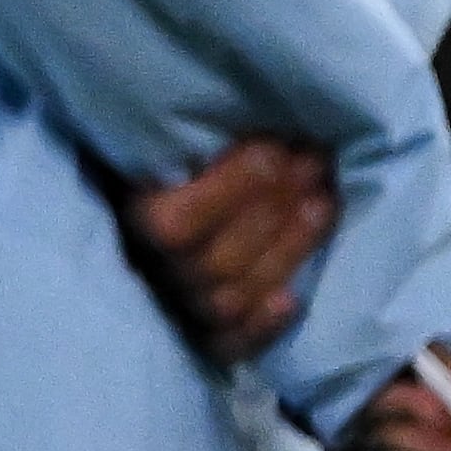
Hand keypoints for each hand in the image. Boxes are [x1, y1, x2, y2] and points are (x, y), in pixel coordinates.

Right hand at [120, 137, 337, 362]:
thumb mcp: (155, 148)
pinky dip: (262, 327)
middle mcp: (148, 273)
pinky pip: (230, 346)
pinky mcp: (203, 340)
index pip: (174, 224)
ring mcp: (177, 311)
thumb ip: (175, 141)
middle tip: (313, 164)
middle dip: (270, 210)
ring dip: (282, 252)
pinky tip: (293, 299)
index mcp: (127, 222)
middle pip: (212, 262)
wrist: (143, 224)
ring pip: (228, 300)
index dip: (230, 189)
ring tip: (323, 204)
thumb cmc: (162, 172)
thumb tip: (225, 104)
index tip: (274, 148)